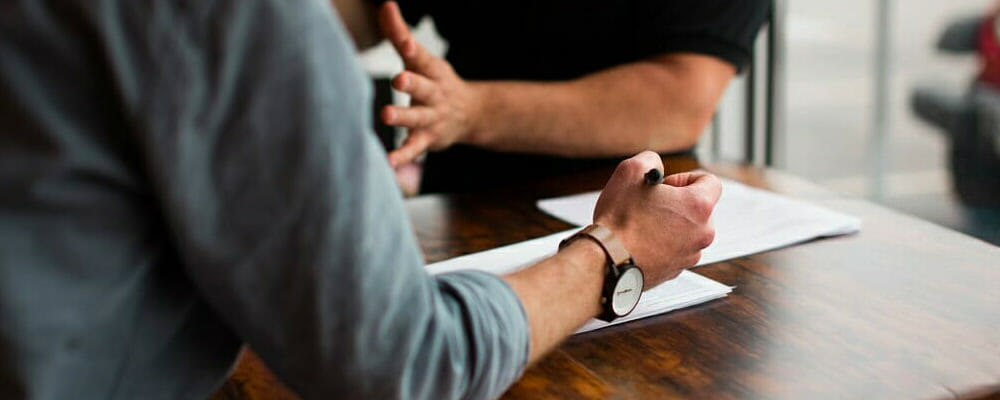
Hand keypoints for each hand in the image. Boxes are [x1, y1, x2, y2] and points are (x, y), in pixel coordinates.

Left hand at [378, 1, 481, 167]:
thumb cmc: (435, 81)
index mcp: (432, 70)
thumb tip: (385, 4)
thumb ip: (399, 33)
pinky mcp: (428, 139)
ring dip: (403, 117)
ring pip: (418, 117)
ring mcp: (432, 117)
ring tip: (387, 115)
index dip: (412, 49)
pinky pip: (414, 148)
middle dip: (412, 83)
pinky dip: (403, 155)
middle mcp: (434, 93)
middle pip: (423, 87)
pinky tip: (389, 162)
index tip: (405, 43)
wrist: (470, 115)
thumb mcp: (421, 58)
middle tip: (399, 79)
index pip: (422, 57)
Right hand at [593, 151, 720, 288]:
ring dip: (669, 224)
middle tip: (650, 204)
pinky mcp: (676, 269)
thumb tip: (655, 166)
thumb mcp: (629, 172)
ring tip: (642, 224)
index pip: (710, 181)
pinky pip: (675, 249)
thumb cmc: (619, 221)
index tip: (666, 185)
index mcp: (698, 206)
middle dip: (676, 203)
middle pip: (698, 208)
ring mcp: (691, 254)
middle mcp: (702, 232)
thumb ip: (650, 160)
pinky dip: (662, 243)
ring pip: (686, 230)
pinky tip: (639, 240)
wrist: (606, 261)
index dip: (685, 178)